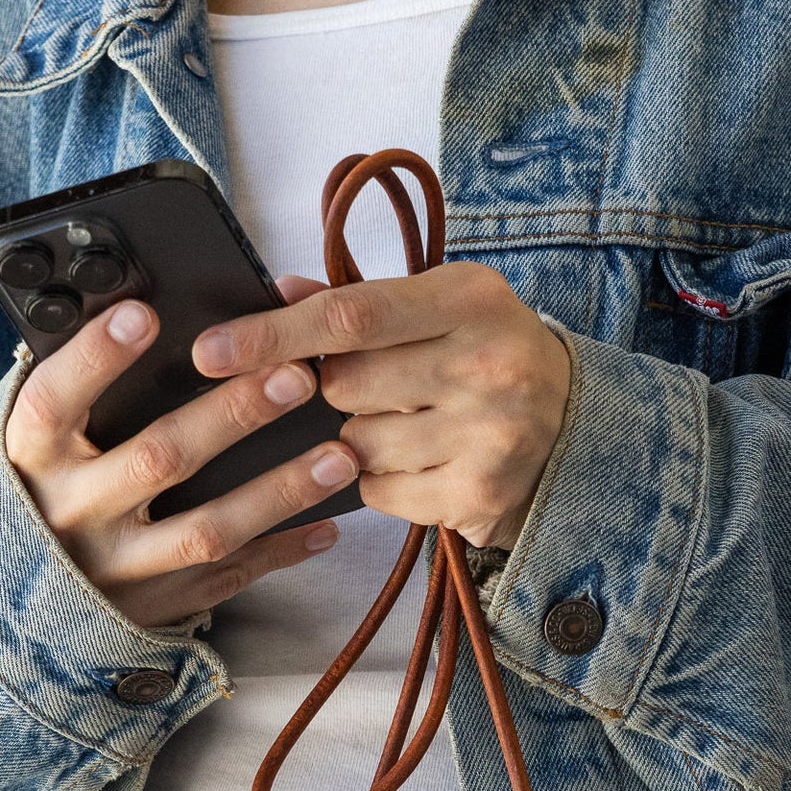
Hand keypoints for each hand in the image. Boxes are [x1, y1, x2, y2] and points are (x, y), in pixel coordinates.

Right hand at [2, 288, 356, 629]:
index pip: (55, 400)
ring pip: (206, 530)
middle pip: (157, 458)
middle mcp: (72, 514)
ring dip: (277, 492)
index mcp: (31, 458)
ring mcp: (116, 567)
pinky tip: (327, 524)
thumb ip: (75, 393)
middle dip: (231, 416)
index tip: (144, 313)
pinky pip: (227, 577)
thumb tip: (136, 313)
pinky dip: (280, 552)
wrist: (15, 606)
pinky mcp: (153, 605)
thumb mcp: (36, 444)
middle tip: (296, 378)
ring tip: (337, 457)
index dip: (97, 357)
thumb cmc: (38, 492)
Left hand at [190, 264, 571, 550]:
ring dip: (355, 438)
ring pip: (355, 445)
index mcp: (471, 299)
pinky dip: (380, 479)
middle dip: (329, 389)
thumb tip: (279, 293)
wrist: (580, 426)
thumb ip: (363, 300)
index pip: (350, 314)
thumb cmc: (491, 352)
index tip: (210, 351)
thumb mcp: (443, 305)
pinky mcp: (477, 496)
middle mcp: (484, 366)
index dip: (272, 334)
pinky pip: (378, 492)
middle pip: (343, 386)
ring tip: (404, 421)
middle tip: (368, 383)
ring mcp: (485, 437)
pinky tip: (418, 458)